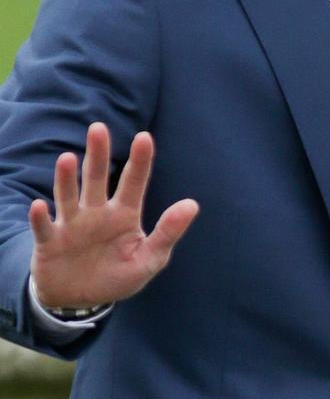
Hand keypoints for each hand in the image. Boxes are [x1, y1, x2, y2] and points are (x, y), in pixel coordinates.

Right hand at [29, 122, 198, 308]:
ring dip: (66, 179)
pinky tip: (39, 207)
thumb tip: (192, 204)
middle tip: (98, 128)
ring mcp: (72, 225)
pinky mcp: (50, 243)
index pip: (134, 182)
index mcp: (124, 214)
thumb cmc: (119, 275)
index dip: (139, 161)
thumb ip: (168, 232)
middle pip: (96, 178)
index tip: (144, 137)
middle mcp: (97, 213)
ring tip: (67, 158)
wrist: (81, 300)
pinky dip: (41, 218)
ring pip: (69, 196)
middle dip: (98, 154)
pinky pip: (44, 228)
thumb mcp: (149, 259)